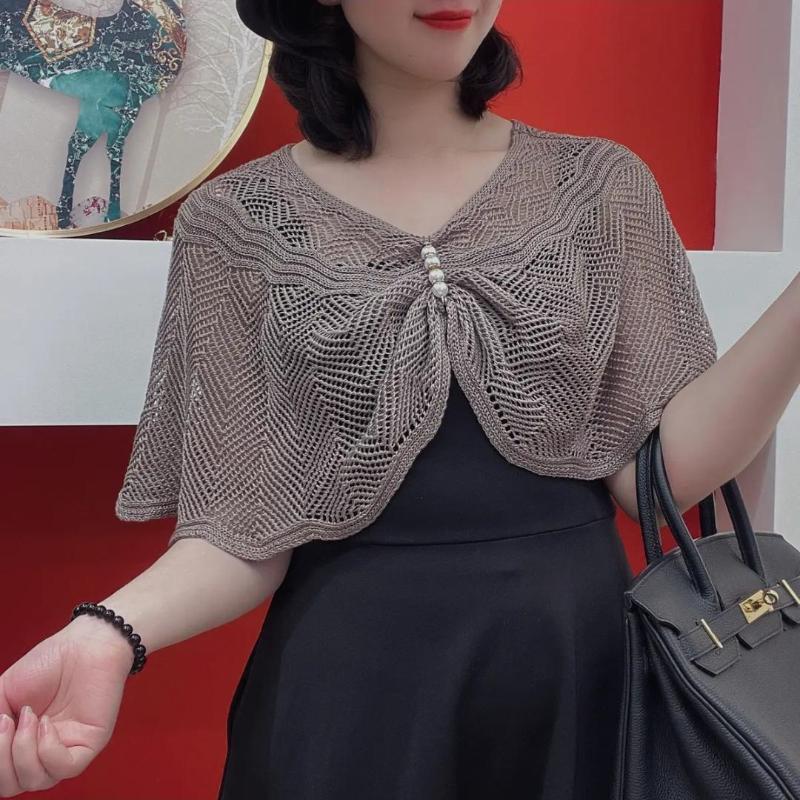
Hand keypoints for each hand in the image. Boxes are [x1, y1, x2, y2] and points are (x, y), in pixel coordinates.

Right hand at [0, 616, 134, 795]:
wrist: (83, 644)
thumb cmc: (46, 664)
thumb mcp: (2, 695)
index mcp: (20, 744)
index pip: (0, 777)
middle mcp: (41, 752)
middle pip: (12, 785)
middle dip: (1, 759)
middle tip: (5, 721)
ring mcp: (65, 749)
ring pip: (37, 781)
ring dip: (23, 751)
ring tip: (29, 716)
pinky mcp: (89, 744)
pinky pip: (65, 768)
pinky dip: (48, 750)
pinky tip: (47, 723)